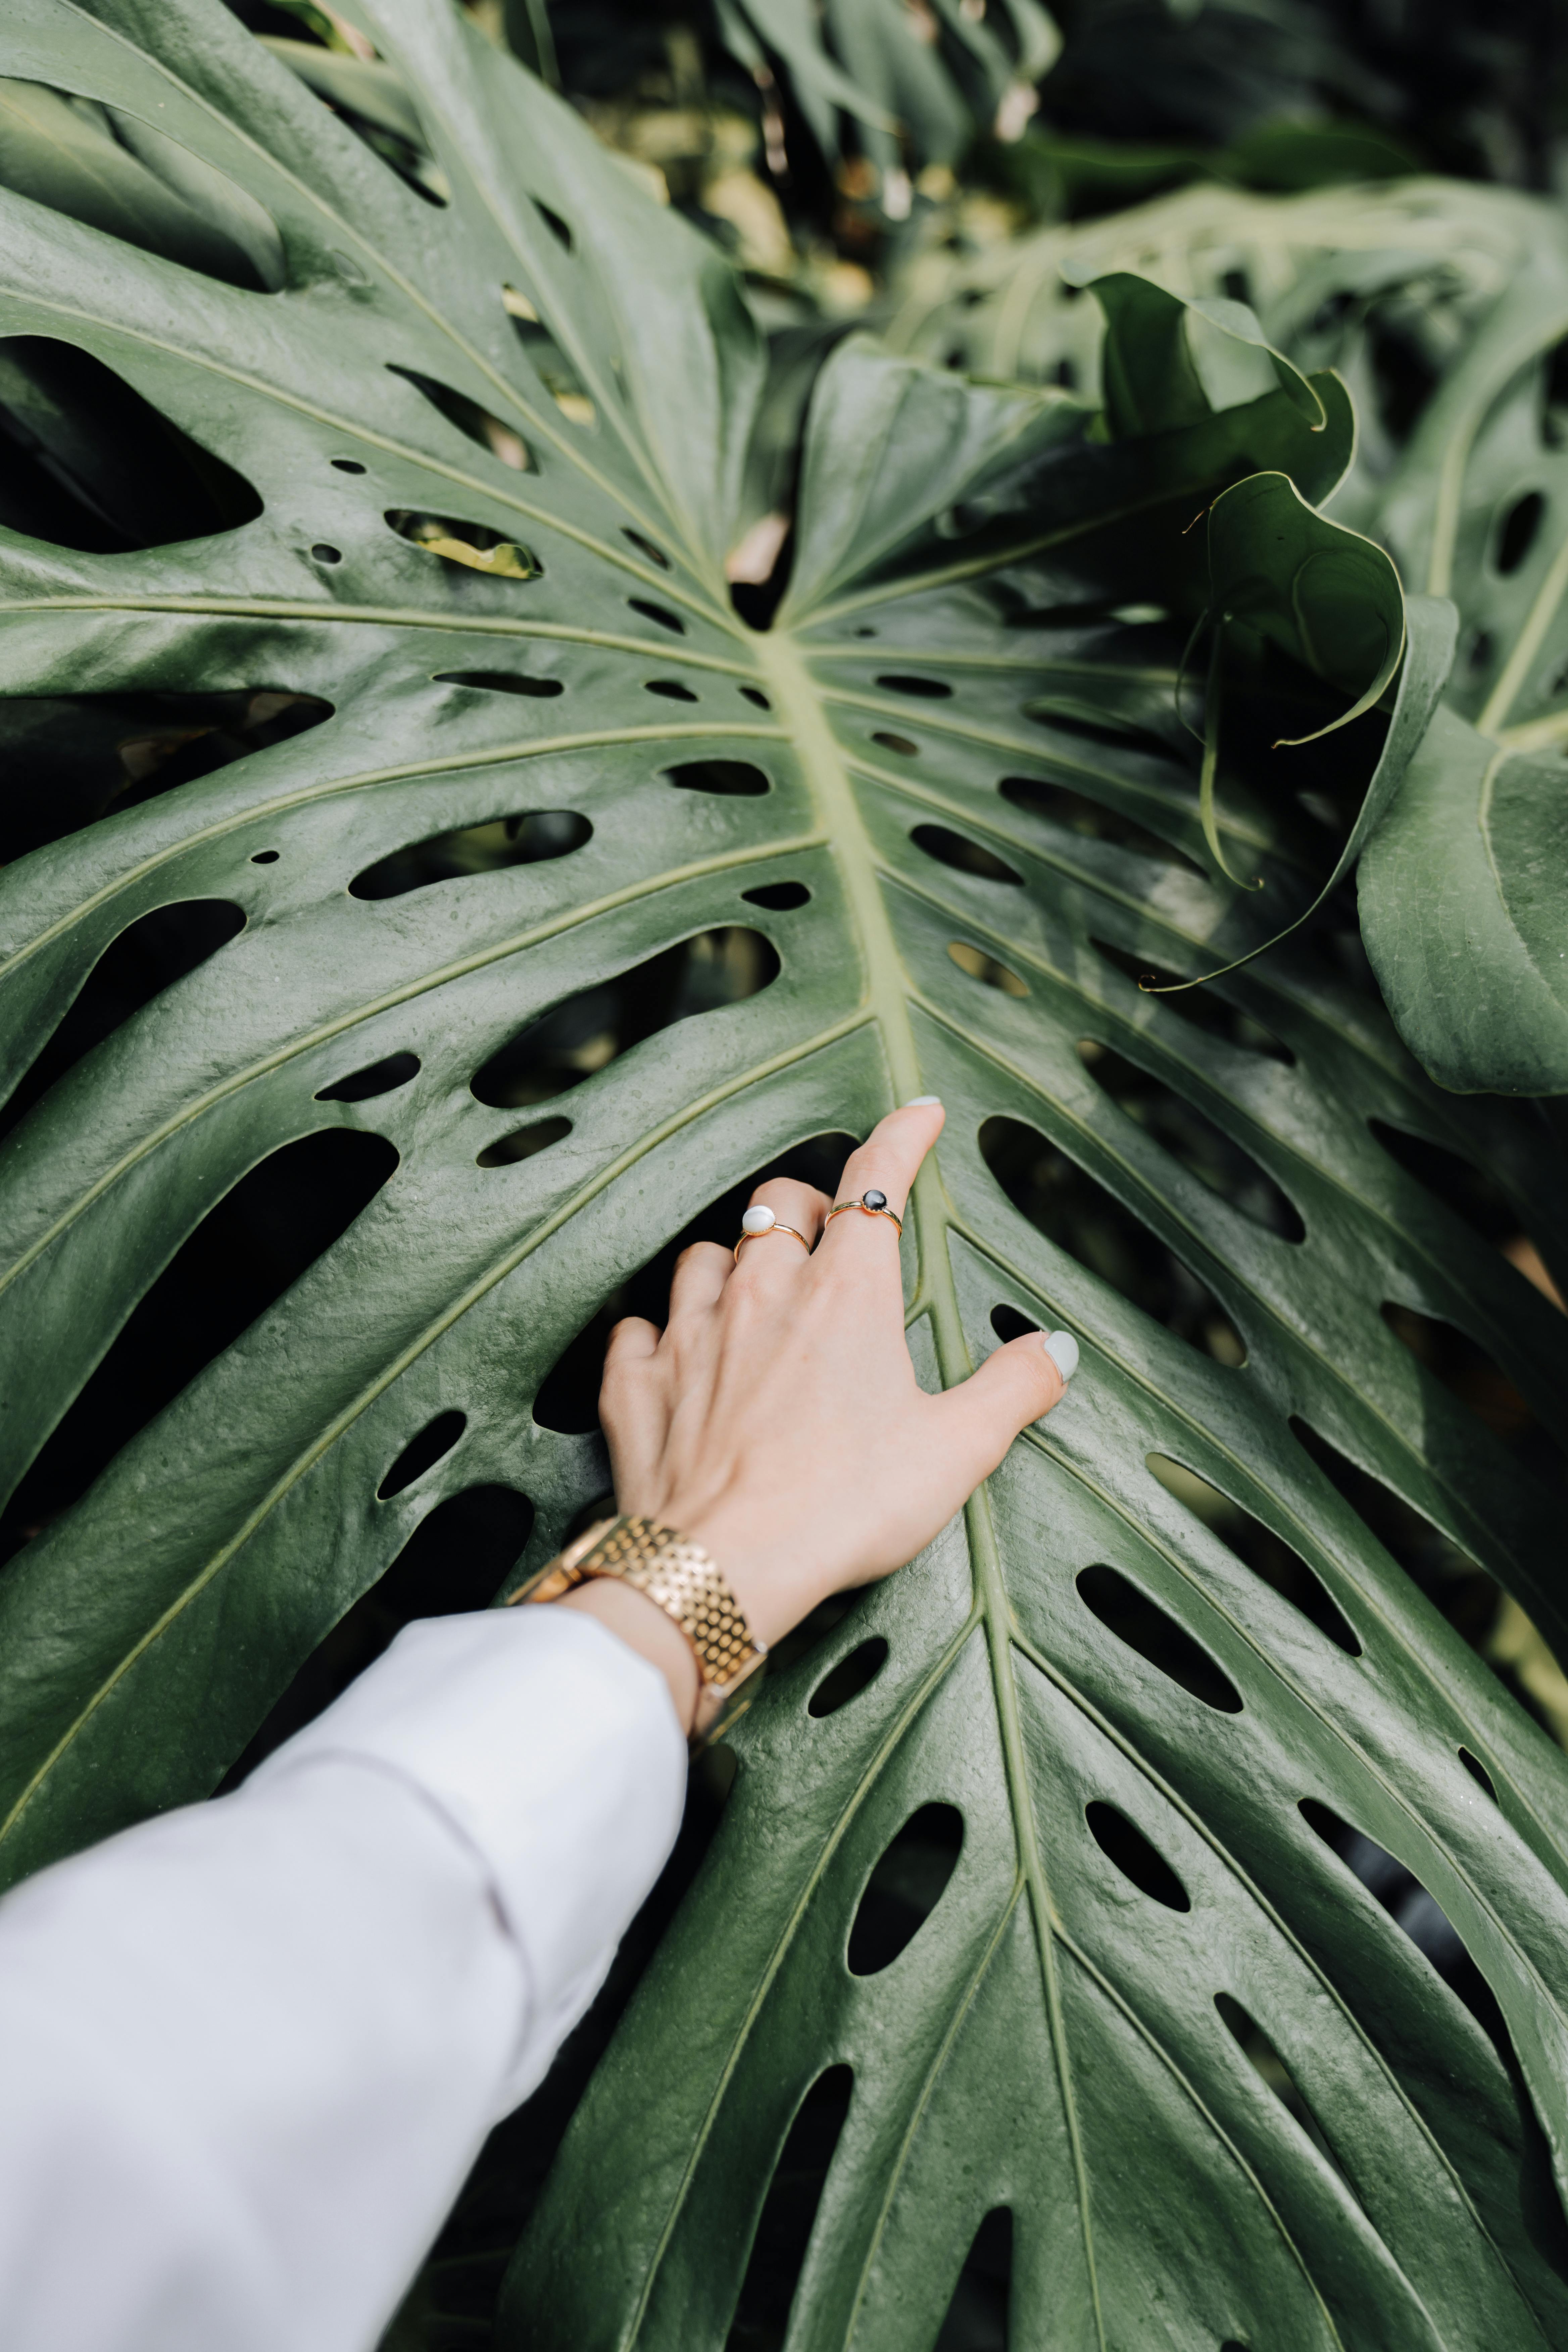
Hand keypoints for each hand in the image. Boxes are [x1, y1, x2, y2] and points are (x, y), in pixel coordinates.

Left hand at [558, 1100, 1079, 1732]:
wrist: (723, 1567)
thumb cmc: (843, 1509)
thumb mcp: (955, 1452)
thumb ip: (1011, 1390)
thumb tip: (1055, 1349)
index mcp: (846, 1297)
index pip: (876, 1182)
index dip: (902, 1137)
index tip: (920, 1112)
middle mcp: (763, 1295)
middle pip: (779, 1204)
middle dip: (809, 1205)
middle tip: (831, 1237)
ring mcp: (690, 1336)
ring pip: (705, 1256)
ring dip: (732, 1263)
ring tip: (754, 1296)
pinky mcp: (637, 1385)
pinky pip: (639, 1330)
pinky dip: (658, 1334)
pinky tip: (673, 1355)